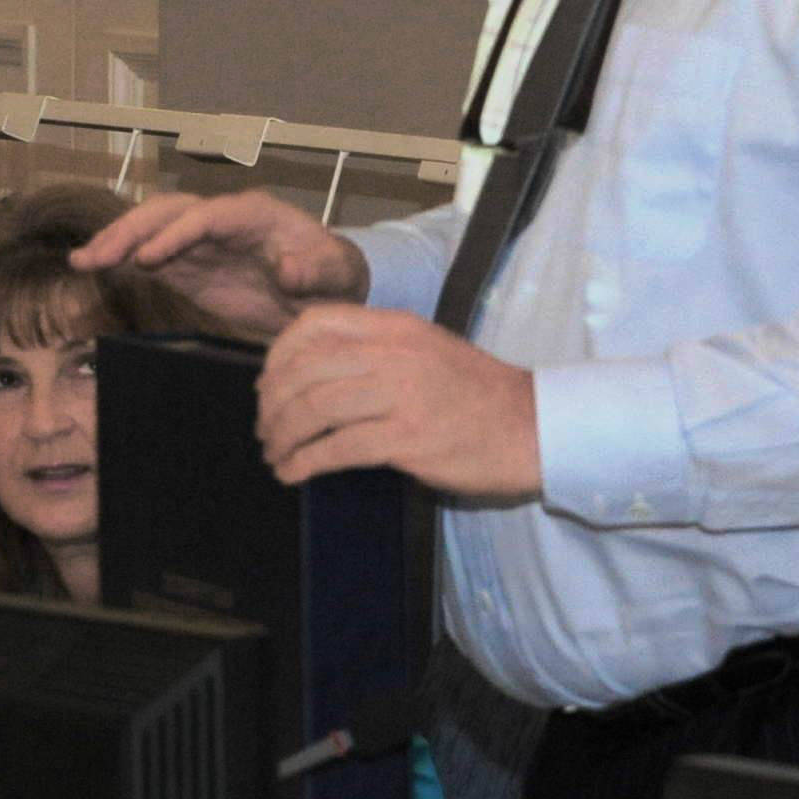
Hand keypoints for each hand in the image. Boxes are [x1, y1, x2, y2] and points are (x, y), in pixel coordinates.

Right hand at [74, 191, 368, 341]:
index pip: (208, 216)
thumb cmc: (332, 275)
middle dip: (132, 231)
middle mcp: (220, 219)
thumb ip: (316, 270)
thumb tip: (287, 269)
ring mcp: (200, 241)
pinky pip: (149, 255)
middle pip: (168, 212)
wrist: (325, 290)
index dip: (177, 234)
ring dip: (117, 242)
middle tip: (97, 257)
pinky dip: (120, 259)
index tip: (151, 258)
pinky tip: (89, 267)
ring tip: (81, 262)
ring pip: (151, 229)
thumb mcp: (335, 275)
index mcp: (255, 214)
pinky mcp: (189, 264)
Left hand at [254, 305, 539, 497]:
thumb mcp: (426, 350)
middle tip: (265, 429)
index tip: (268, 385)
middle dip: (273, 404)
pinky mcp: (407, 438)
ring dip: (283, 437)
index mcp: (395, 327)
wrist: (533, 426)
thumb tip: (316, 374)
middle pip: (305, 370)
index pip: (314, 323)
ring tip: (276, 455)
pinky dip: (305, 463)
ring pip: (314, 409)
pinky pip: (337, 449)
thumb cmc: (478, 394)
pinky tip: (293, 474)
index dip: (279, 355)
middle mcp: (393, 353)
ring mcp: (400, 394)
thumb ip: (376, 352)